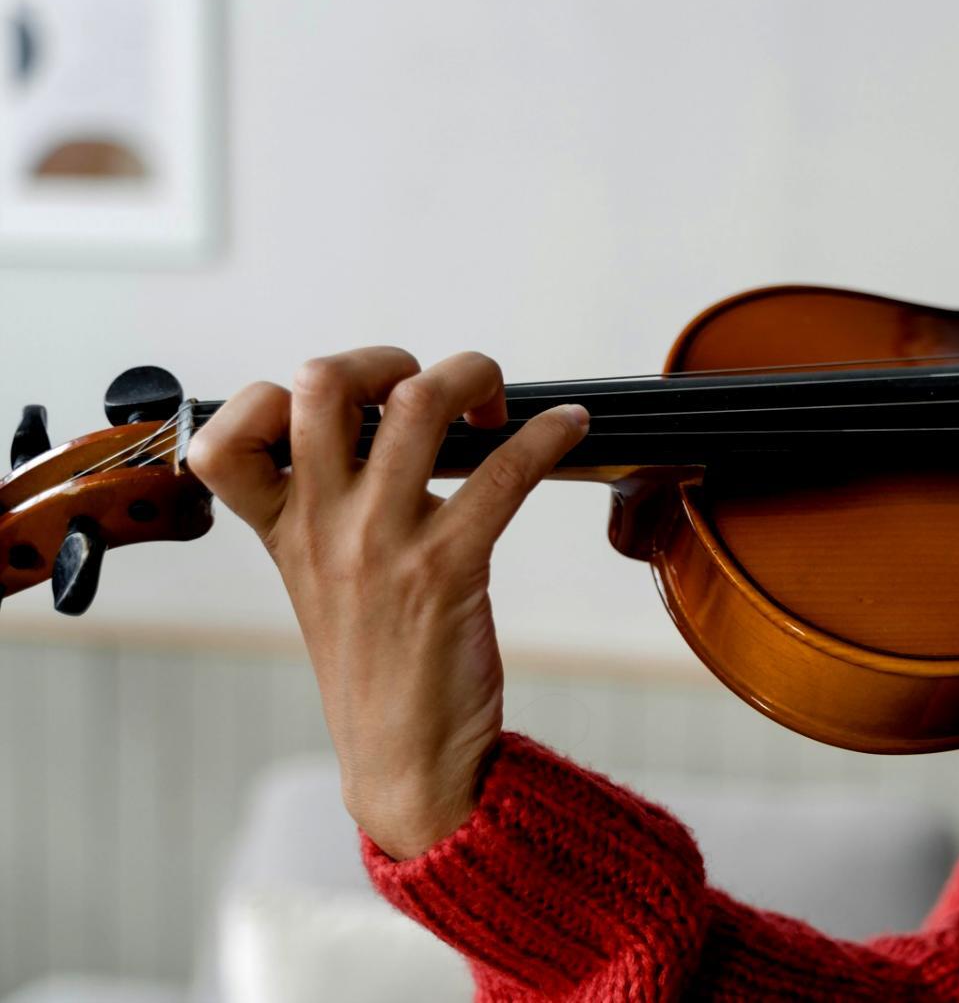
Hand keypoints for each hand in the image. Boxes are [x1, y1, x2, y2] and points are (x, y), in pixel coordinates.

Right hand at [188, 347, 587, 858]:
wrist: (405, 761)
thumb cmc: (376, 669)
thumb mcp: (321, 584)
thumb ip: (328, 508)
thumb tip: (387, 429)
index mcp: (283, 530)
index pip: (226, 436)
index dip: (270, 396)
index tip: (334, 408)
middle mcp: (322, 527)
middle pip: (323, 385)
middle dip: (386, 359)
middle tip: (430, 390)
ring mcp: (382, 544)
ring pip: (415, 404)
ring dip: (469, 376)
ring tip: (495, 399)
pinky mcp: (448, 567)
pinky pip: (503, 472)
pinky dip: (546, 434)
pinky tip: (570, 427)